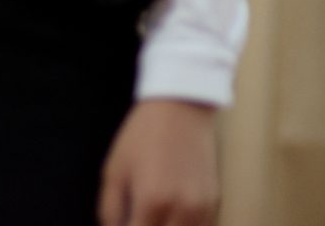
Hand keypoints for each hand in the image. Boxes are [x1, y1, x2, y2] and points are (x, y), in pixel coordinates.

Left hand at [98, 99, 219, 225]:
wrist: (179, 110)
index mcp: (152, 201)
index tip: (124, 221)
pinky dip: (182, 225)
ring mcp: (202, 208)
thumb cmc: (141, 138)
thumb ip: (110, 210)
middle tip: (136, 215)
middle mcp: (182, 209)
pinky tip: (167, 214)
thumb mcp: (113, 171)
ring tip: (151, 213)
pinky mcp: (214, 203)